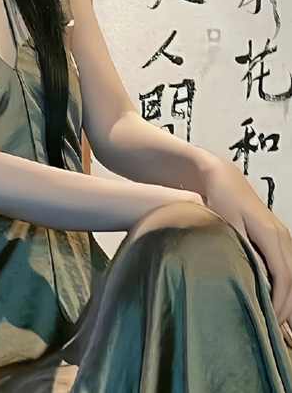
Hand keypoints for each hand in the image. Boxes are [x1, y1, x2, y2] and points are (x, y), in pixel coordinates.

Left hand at [201, 159, 291, 334]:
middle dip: (287, 304)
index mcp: (271, 234)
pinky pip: (287, 264)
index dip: (280, 301)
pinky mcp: (276, 235)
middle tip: (274, 328)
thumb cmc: (221, 198)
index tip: (270, 321)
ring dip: (288, 296)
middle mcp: (281, 235)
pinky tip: (277, 297)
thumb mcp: (227, 224)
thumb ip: (241, 249)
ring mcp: (281, 235)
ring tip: (277, 319)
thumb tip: (252, 278)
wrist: (224, 176)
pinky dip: (285, 284)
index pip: (283, 275)